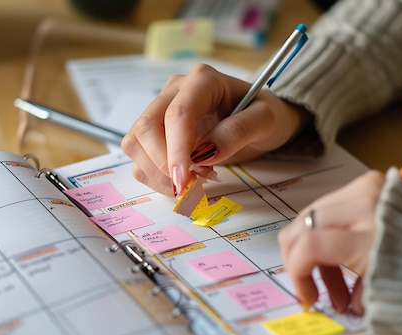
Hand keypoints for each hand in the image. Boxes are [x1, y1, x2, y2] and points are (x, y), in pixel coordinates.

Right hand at [121, 64, 310, 196]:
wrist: (258, 117)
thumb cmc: (263, 113)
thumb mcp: (265, 120)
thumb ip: (239, 131)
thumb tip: (207, 152)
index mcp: (202, 81)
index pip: (177, 114)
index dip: (176, 150)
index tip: (184, 181)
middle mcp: (174, 91)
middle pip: (146, 127)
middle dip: (164, 164)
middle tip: (193, 186)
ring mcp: (161, 110)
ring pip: (136, 144)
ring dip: (158, 173)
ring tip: (193, 182)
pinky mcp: (156, 133)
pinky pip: (140, 159)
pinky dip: (156, 178)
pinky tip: (183, 181)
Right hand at [278, 170, 385, 313]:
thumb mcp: (378, 291)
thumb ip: (340, 292)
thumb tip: (318, 298)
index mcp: (368, 234)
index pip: (308, 247)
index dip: (297, 275)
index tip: (308, 298)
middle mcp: (362, 203)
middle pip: (301, 227)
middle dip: (298, 262)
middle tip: (310, 287)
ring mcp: (363, 188)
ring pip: (310, 218)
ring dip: (313, 251)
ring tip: (337, 285)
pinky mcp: (366, 183)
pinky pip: (328, 209)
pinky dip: (327, 235)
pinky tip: (342, 260)